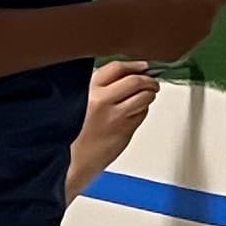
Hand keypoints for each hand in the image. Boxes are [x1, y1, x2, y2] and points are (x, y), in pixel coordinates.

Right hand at [67, 60, 158, 191]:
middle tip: (152, 83)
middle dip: (149, 81)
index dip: (134, 65)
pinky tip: (133, 114)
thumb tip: (129, 74)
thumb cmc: (77, 131)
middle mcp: (102, 100)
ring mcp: (115, 116)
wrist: (74, 159)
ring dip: (149, 95)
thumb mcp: (82, 100)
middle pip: (136, 81)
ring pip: (144, 97)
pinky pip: (142, 114)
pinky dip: (142, 112)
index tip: (143, 66)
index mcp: (90, 89)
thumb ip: (103, 86)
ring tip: (147, 97)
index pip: (117, 68)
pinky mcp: (125, 130)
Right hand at [92, 0, 225, 62]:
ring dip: (188, 17)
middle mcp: (204, 27)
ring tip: (161, 9)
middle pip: (211, 9)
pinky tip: (157, 25)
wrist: (119, 25)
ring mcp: (191, 43)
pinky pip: (183, 40)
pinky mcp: (176, 55)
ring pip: (197, 25)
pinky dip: (175, 33)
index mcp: (206, 5)